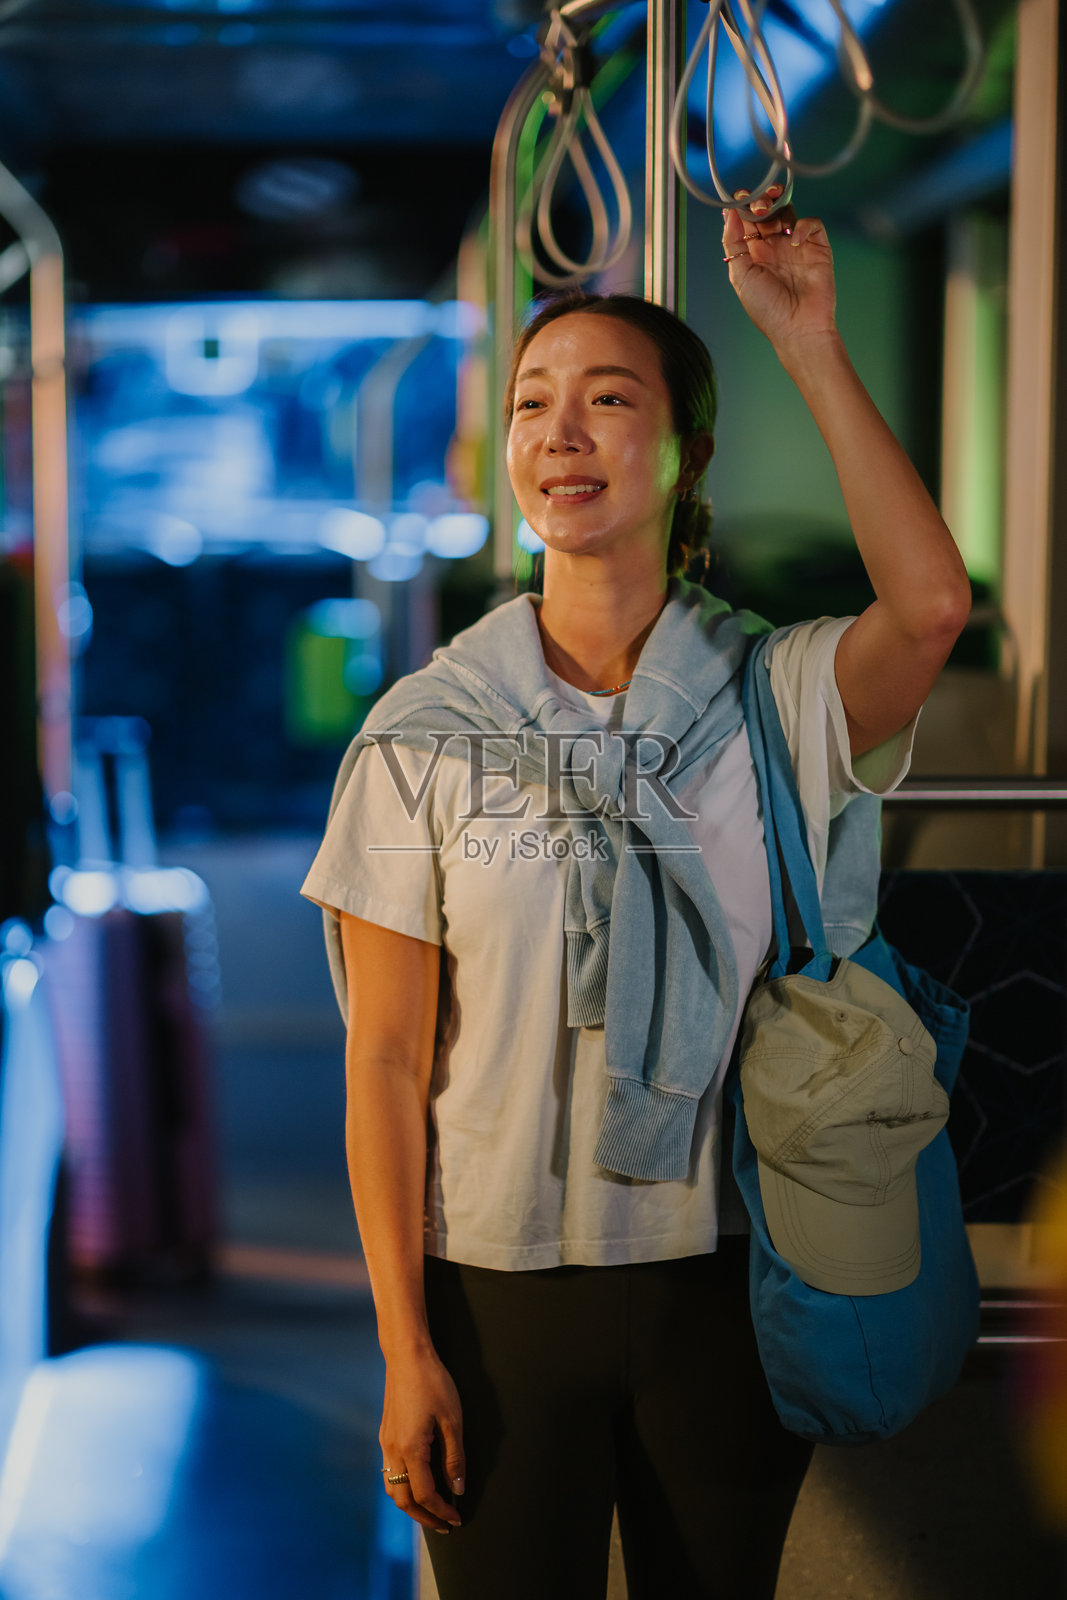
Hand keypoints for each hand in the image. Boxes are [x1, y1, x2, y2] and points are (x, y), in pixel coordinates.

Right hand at [380, 1348, 465, 1533]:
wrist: (407, 1356)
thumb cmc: (433, 1383)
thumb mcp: (452, 1420)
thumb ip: (454, 1458)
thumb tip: (457, 1489)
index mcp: (410, 1449)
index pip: (424, 1494)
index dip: (441, 1511)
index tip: (456, 1519)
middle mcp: (393, 1450)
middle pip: (402, 1499)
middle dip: (424, 1517)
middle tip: (444, 1524)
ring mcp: (386, 1443)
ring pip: (392, 1487)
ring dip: (410, 1504)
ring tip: (431, 1509)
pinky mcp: (385, 1434)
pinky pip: (390, 1472)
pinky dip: (403, 1486)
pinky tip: (418, 1482)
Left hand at [722, 186, 836, 358]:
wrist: (798, 329)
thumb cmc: (768, 310)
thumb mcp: (741, 277)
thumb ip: (733, 244)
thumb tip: (728, 214)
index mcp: (754, 254)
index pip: (747, 221)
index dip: (743, 207)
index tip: (739, 199)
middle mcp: (774, 247)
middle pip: (767, 211)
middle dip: (761, 200)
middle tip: (757, 203)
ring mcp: (796, 246)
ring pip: (789, 211)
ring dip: (780, 203)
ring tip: (771, 207)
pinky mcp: (817, 248)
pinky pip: (812, 225)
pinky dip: (803, 225)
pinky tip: (793, 240)